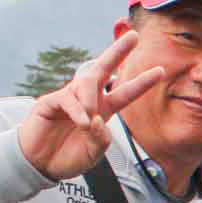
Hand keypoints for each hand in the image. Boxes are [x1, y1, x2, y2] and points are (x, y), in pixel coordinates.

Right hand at [17, 31, 165, 180]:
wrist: (40, 166)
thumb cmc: (68, 158)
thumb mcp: (93, 153)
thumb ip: (101, 139)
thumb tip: (96, 119)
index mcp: (103, 110)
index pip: (126, 93)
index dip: (142, 83)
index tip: (160, 71)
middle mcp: (88, 99)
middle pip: (104, 69)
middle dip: (118, 51)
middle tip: (133, 36)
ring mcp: (69, 98)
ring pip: (86, 82)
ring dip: (92, 97)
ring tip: (91, 116)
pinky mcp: (50, 102)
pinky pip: (67, 98)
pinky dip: (77, 110)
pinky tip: (81, 122)